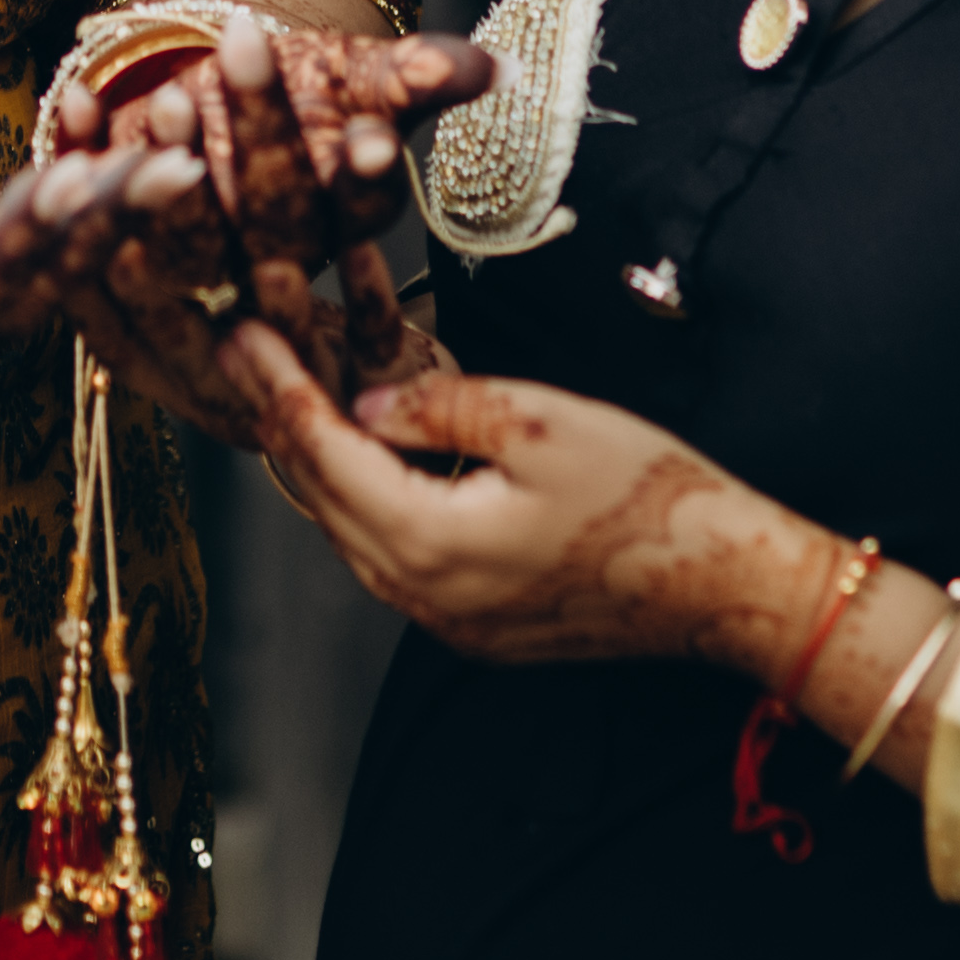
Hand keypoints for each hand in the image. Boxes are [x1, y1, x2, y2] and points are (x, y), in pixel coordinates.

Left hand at [40, 17, 493, 407]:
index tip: (371, 142)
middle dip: (261, 130)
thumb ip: (419, 75)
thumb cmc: (303, 87)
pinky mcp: (127, 254)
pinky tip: (76, 102)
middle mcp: (279, 257)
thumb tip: (499, 71)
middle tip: (246, 48)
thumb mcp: (360, 76)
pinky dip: (86, 152)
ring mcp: (202, 266)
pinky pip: (105, 216)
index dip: (363, 175)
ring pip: (190, 234)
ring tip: (168, 96)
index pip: (362, 203)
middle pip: (277, 209)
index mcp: (344, 219)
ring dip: (174, 163)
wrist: (213, 97)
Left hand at [233, 343, 833, 673]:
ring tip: (292, 393)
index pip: (322, 454)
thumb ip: (441, 407)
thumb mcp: (541, 421)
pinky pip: (391, 555)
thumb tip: (370, 404)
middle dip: (280, 421)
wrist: (720, 584)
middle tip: (248, 353)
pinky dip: (366, 499)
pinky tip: (366, 454)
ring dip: (319, 463)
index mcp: (427, 542)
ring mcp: (446, 620)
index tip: (238, 334)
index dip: (275, 387)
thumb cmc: (647, 496)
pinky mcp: (474, 624)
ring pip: (350, 530)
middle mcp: (420, 596)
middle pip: (320, 499)